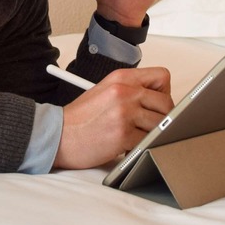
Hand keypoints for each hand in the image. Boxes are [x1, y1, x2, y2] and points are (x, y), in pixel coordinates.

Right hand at [53, 67, 172, 169]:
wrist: (58, 135)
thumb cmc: (80, 118)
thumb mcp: (105, 91)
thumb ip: (131, 90)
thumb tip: (160, 102)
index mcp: (122, 78)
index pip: (162, 77)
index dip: (164, 92)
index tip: (156, 104)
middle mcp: (124, 92)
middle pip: (167, 103)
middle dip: (163, 118)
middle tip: (150, 126)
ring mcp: (124, 113)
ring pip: (160, 124)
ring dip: (152, 134)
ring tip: (136, 136)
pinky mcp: (123, 134)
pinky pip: (148, 141)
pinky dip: (142, 147)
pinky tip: (128, 146)